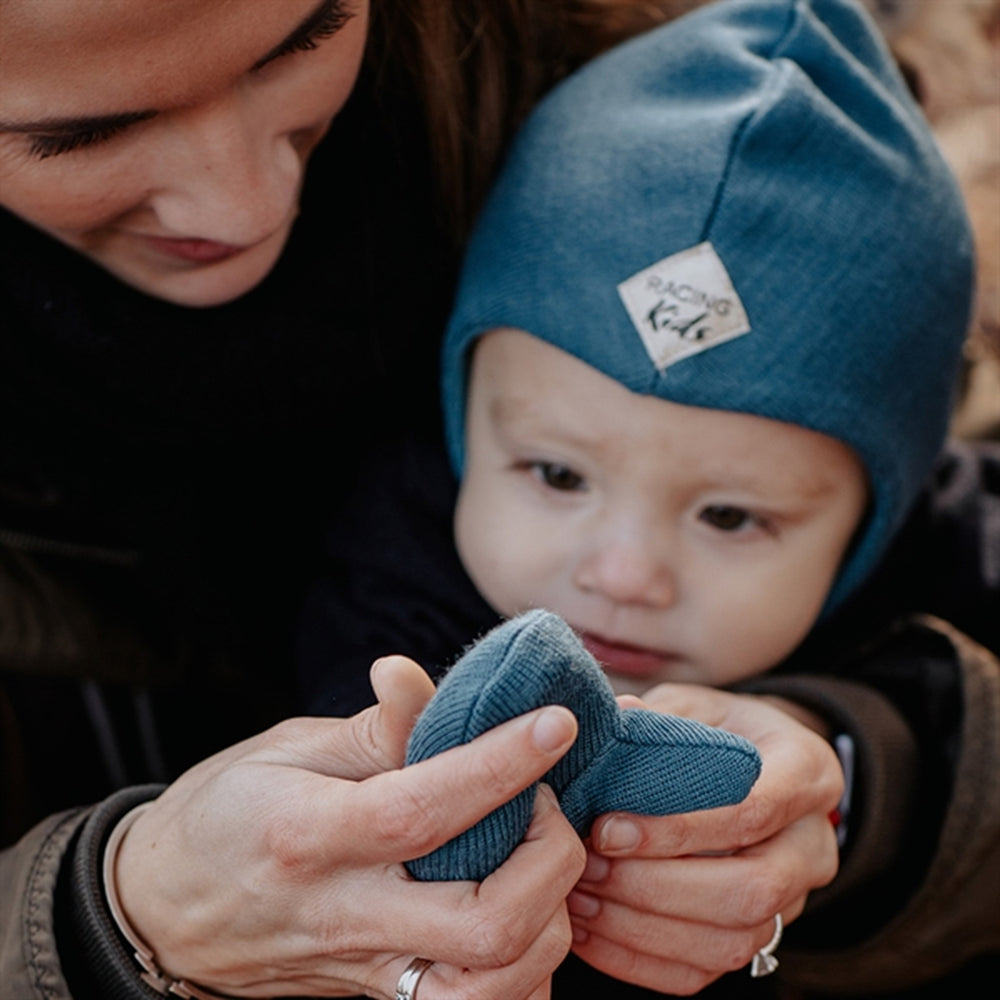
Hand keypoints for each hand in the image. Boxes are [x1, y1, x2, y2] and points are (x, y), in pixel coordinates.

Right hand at [114, 656, 585, 998]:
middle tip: (543, 802)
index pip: (425, 807)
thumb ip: (373, 728)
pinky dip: (522, 974)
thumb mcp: (286, 748)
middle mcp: (343, 912)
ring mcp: (363, 967)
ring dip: (547, 919)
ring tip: (536, 856)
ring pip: (491, 986)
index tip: (554, 724)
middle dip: (550, 859)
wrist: (162, 907)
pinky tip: (523, 916)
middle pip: (482, 921)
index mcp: (311, 835)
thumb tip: (416, 677)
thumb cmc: (226, 810)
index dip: (501, 764)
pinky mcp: (376, 997)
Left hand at [567, 684, 842, 993]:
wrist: (754, 767)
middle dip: (658, 886)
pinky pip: (705, 973)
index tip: (607, 828)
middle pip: (750, 891)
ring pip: (730, 943)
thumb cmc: (718, 729)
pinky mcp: (759, 938)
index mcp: (807, 773)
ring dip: (642, 928)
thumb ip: (658, 716)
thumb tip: (614, 719)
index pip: (752, 812)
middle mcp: (813, 845)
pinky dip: (639, 961)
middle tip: (588, 865)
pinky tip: (589, 932)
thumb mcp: (695, 705)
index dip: (678, 829)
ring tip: (579, 898)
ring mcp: (793, 901)